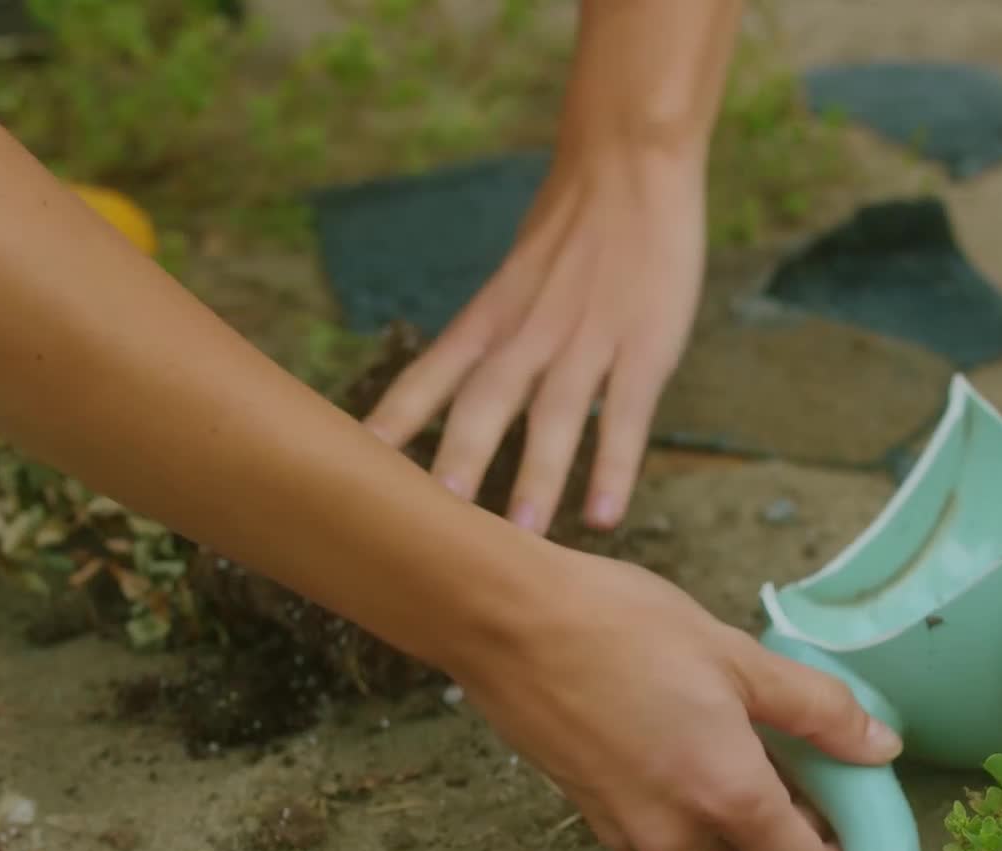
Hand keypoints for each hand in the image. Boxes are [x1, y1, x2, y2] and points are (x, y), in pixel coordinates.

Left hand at [361, 143, 705, 533]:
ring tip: (518, 540)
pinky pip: (628, 415)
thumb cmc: (569, 224)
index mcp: (491, 316)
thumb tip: (455, 396)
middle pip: (484, 404)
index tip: (355, 473)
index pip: (429, 377)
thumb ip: (490, 335)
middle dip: (457, 464)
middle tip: (431, 525)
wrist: (630, 160)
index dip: (392, 427)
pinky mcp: (647, 345)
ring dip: (535, 480)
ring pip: (554, 417)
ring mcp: (589, 339)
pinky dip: (614, 466)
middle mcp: (530, 332)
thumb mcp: (513, 276)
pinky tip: (603, 516)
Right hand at [446, 547, 903, 850]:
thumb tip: (880, 747)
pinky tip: (665, 717)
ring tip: (715, 709)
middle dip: (782, 803)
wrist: (506, 621)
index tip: (851, 804)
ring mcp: (628, 830)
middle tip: (782, 728)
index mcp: (728, 799)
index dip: (843, 850)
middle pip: (757, 847)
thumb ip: (818, 711)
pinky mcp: (589, 812)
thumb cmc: (622, 627)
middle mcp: (678, 835)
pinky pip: (658, 814)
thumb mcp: (737, 657)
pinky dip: (676, 783)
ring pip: (706, 829)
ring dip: (725, 789)